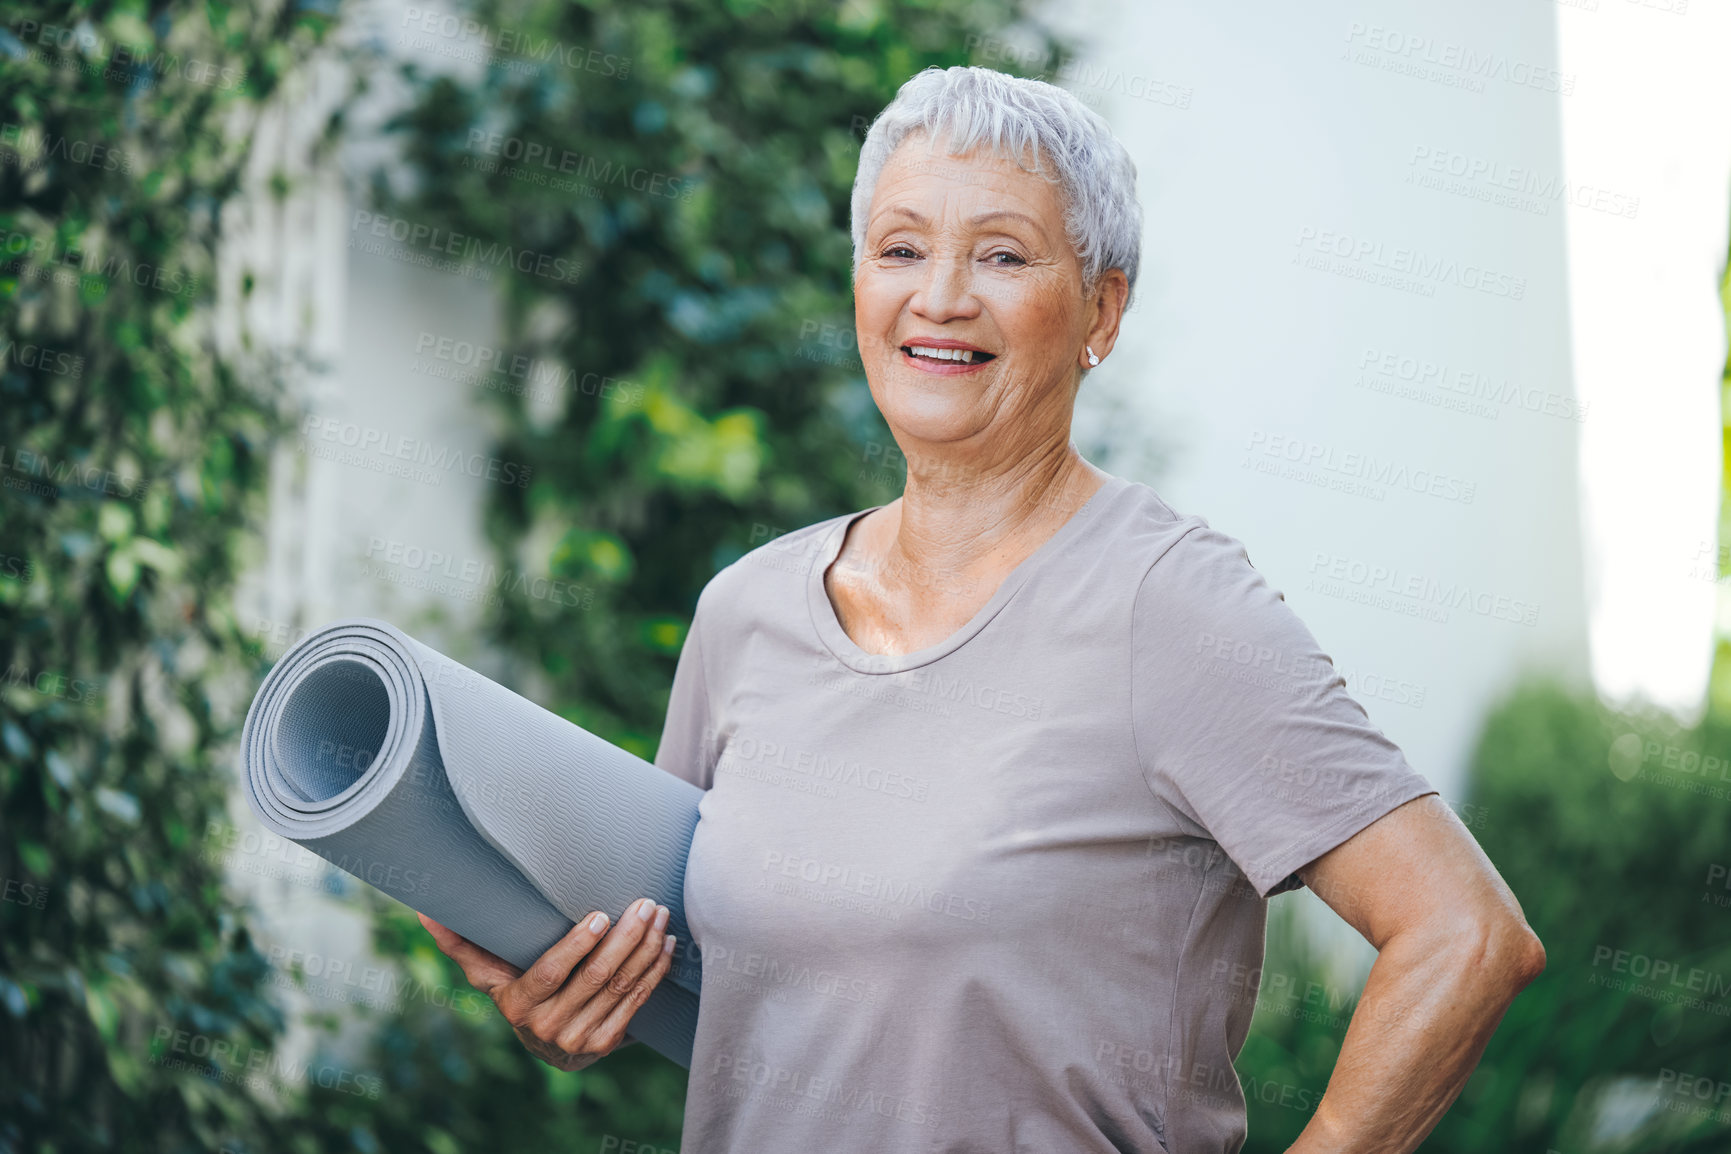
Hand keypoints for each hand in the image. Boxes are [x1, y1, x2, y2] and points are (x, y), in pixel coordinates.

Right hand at [418, 897, 675, 1070]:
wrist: (545, 1041)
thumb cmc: (515, 986)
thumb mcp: (487, 970)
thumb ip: (461, 942)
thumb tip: (424, 911)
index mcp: (517, 1004)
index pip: (551, 973)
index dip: (576, 946)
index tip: (599, 915)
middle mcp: (547, 1026)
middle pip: (595, 978)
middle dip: (626, 939)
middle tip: (645, 904)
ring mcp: (580, 1038)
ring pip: (621, 989)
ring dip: (646, 950)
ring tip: (660, 916)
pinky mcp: (606, 1042)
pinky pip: (637, 1003)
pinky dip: (655, 972)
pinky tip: (666, 944)